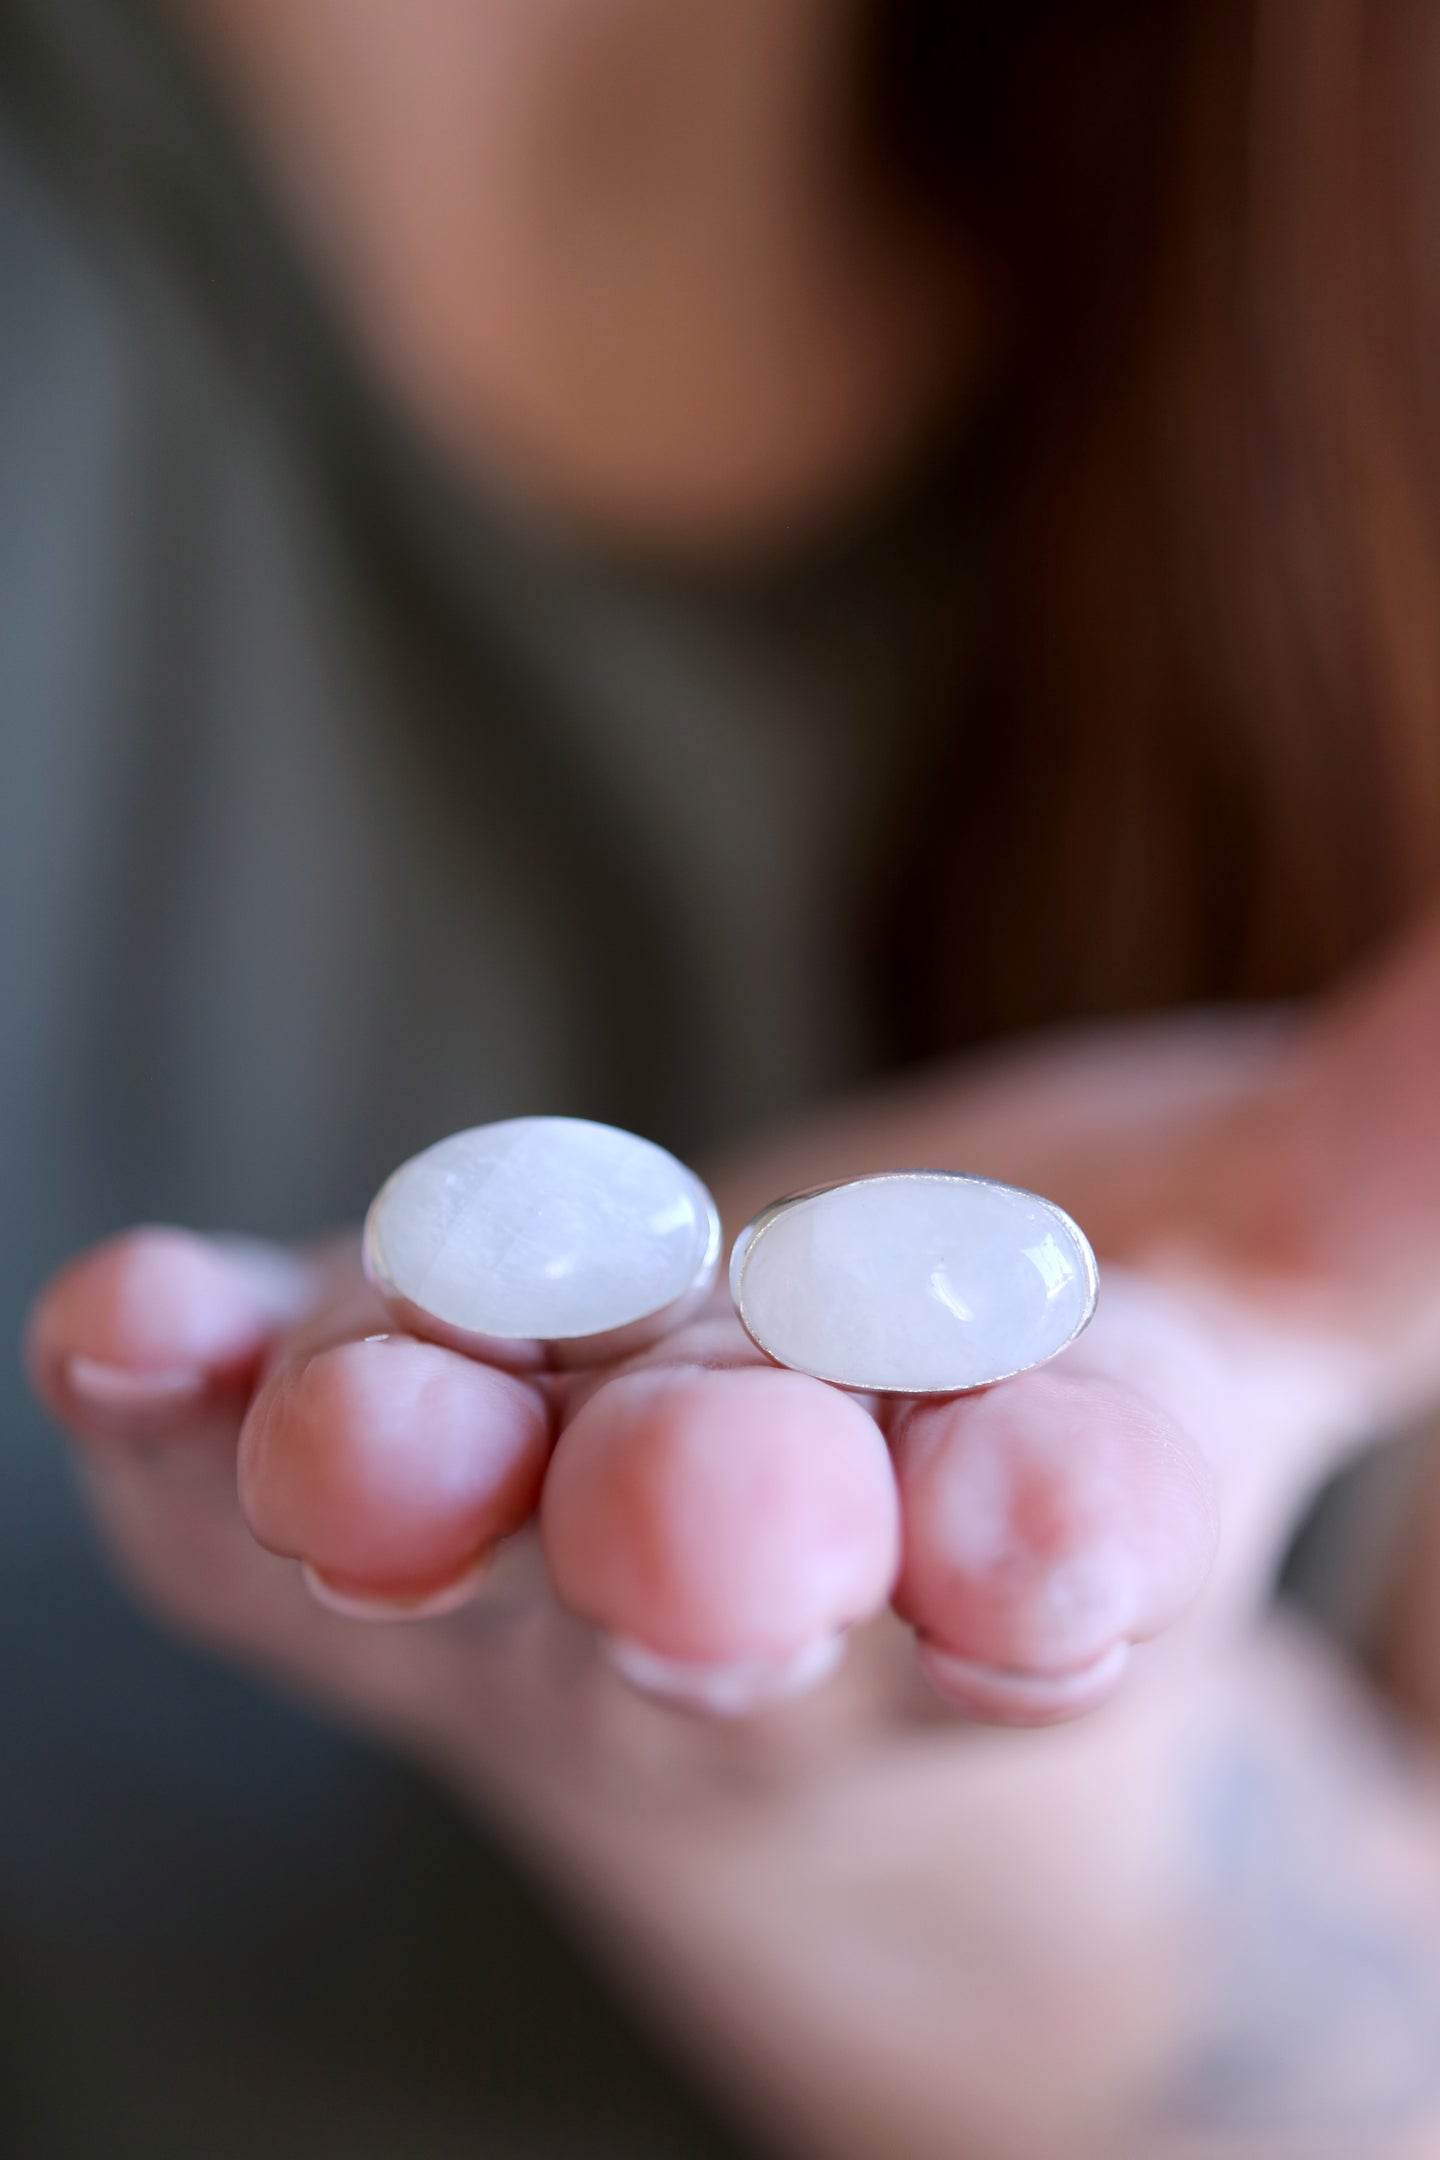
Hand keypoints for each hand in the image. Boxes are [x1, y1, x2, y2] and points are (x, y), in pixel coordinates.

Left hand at [26, 914, 1439, 2157]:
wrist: (772, 1619)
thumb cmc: (1027, 1415)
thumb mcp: (1242, 1297)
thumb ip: (1388, 1165)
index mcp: (1014, 1565)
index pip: (1057, 1549)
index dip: (1055, 1524)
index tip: (1055, 1509)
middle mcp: (751, 1601)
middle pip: (731, 1586)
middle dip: (717, 1541)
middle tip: (713, 1509)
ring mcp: (510, 1557)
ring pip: (455, 1544)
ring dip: (401, 1481)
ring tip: (353, 1434)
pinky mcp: (337, 1483)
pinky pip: (227, 1474)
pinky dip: (184, 1399)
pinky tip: (125, 1320)